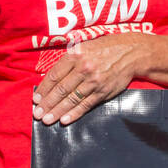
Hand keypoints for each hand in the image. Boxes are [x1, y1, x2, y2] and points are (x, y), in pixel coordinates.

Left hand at [32, 34, 146, 125]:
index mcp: (75, 55)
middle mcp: (83, 68)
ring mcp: (94, 81)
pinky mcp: (103, 91)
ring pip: (71, 99)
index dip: (43, 89)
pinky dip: (74, 113)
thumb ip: (69, 61)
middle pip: (60, 89)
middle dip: (47, 103)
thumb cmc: (105, 49)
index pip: (54, 75)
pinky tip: (65, 120)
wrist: (131, 53)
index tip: (35, 99)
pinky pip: (86, 104)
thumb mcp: (84, 47)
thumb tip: (52, 79)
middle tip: (37, 114)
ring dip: (57, 111)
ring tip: (47, 120)